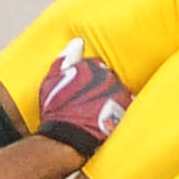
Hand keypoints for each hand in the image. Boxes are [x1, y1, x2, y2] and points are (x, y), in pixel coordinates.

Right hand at [35, 36, 130, 155]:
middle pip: (108, 76)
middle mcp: (108, 75)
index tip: (81, 90)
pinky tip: (107, 118)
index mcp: (91, 65)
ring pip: (118, 90)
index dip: (87, 78)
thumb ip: (65, 58)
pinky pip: (126, 104)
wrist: (67, 136)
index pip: (95, 65)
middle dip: (100, 87)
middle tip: (87, 103)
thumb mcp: (51, 81)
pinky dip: (118, 109)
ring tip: (97, 112)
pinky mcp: (126, 108)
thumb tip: (77, 42)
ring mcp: (119, 91)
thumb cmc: (56, 110)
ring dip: (110, 97)